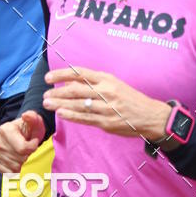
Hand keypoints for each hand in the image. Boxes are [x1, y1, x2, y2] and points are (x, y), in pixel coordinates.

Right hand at [0, 111, 45, 172]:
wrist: (22, 135)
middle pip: (20, 158)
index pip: (22, 149)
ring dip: (22, 162)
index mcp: (5, 129)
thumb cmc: (30, 130)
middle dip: (27, 155)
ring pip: (15, 167)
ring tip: (21, 152)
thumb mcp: (35, 122)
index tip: (34, 141)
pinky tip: (16, 160)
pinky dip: (15, 169)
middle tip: (26, 147)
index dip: (32, 147)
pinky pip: (8, 172)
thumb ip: (33, 117)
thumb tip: (26, 115)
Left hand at [43, 67, 170, 140]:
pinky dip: (72, 116)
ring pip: (78, 105)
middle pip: (76, 90)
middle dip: (58, 92)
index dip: (62, 74)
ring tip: (47, 104)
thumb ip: (94, 84)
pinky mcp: (107, 122)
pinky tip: (61, 114)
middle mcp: (106, 91)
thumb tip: (71, 83)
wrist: (150, 115)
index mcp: (107, 79)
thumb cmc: (130, 99)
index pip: (80, 73)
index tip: (49, 77)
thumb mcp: (114, 85)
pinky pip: (86, 118)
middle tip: (45, 94)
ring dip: (60, 104)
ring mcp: (107, 108)